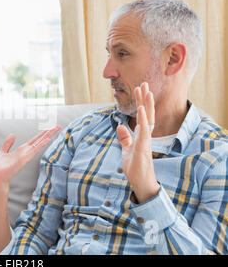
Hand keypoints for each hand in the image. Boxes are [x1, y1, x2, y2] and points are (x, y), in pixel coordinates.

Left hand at [0, 126, 61, 188]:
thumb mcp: (3, 151)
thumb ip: (8, 143)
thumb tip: (13, 134)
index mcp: (21, 150)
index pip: (34, 141)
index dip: (41, 135)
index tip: (48, 129)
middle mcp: (25, 152)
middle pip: (39, 141)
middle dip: (48, 134)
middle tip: (57, 127)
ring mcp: (26, 156)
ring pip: (39, 144)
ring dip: (47, 136)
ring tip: (55, 130)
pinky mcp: (24, 159)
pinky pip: (34, 150)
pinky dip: (41, 145)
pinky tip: (47, 140)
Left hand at [116, 82, 159, 202]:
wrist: (141, 182)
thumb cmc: (136, 168)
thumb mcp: (127, 150)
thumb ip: (125, 138)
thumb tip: (120, 127)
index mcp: (141, 135)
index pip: (142, 115)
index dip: (141, 103)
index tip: (139, 90)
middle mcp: (145, 135)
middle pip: (146, 113)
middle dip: (145, 99)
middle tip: (144, 83)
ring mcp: (145, 140)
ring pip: (147, 119)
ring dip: (146, 104)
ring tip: (145, 90)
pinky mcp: (144, 147)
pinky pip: (144, 130)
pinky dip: (142, 119)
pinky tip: (141, 108)